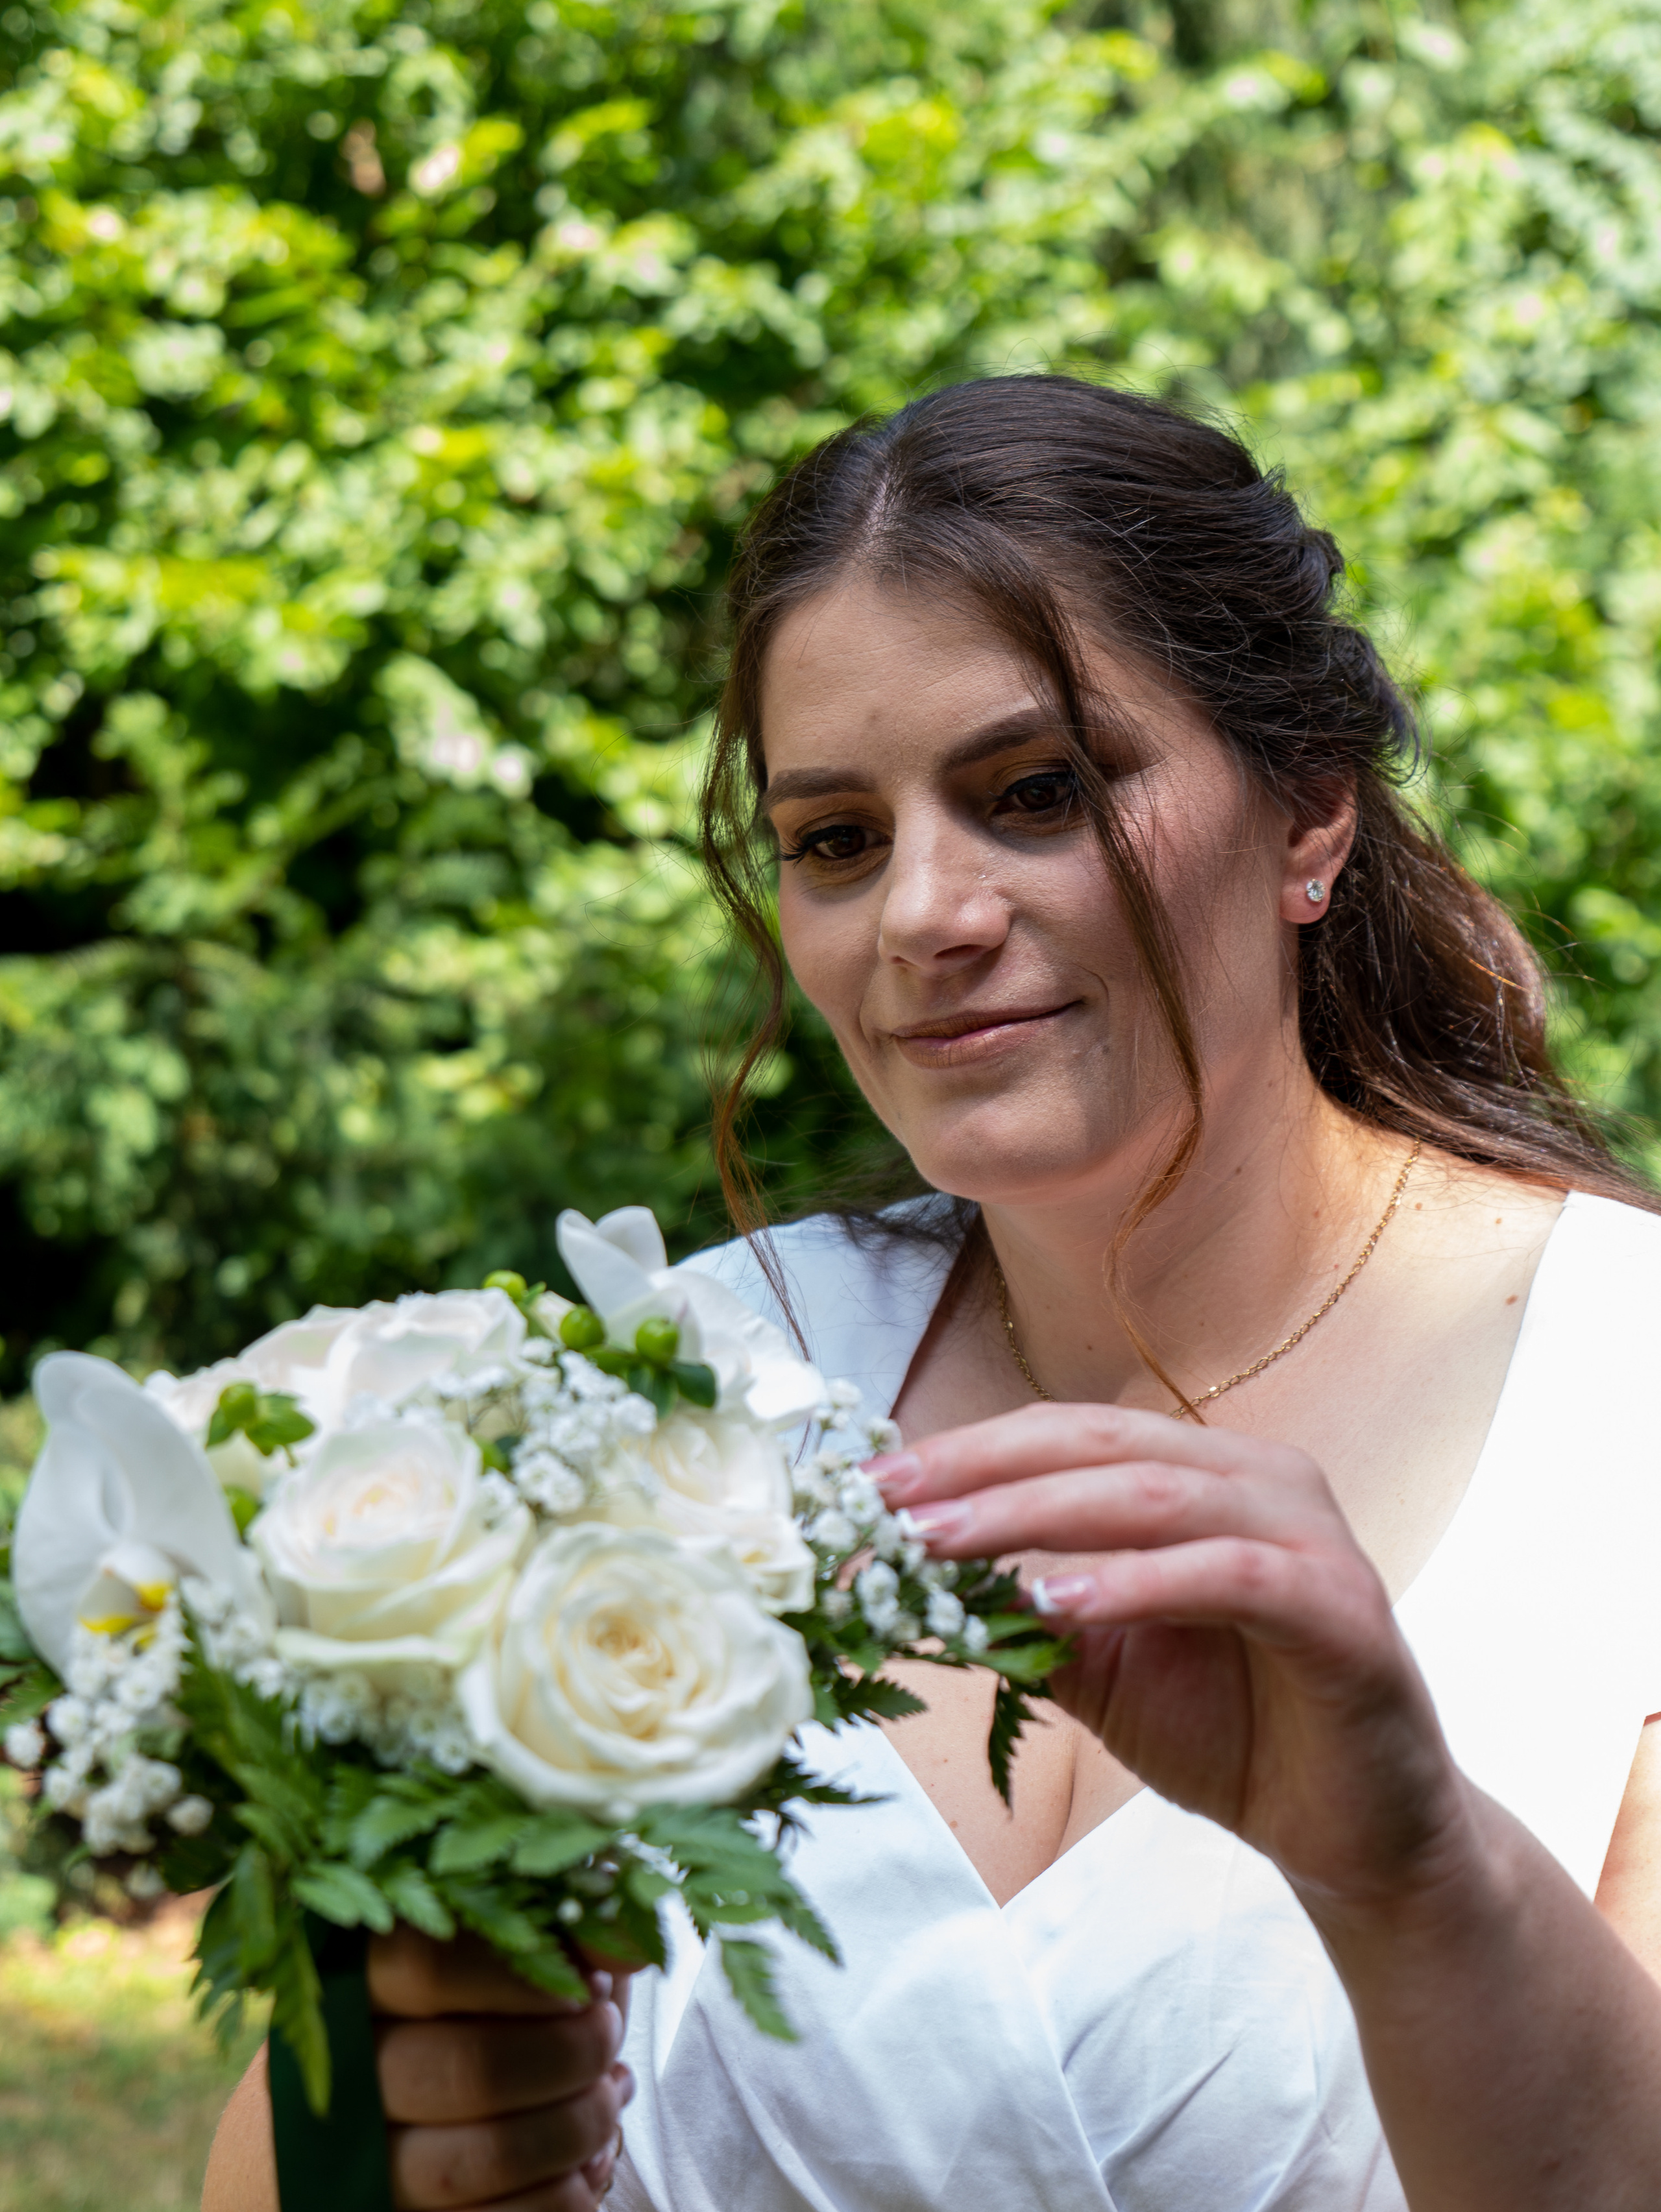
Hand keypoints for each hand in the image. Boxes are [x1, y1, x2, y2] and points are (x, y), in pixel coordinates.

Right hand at [370, 1925, 634, 2211]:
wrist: (465, 2092)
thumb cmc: (502, 2004)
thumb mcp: (529, 1950)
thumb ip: (570, 1933)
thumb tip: (625, 1948)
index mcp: (367, 1979)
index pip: (426, 1967)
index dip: (524, 1978)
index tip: (588, 1986)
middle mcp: (354, 2071)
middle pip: (463, 2069)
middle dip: (568, 2057)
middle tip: (607, 2036)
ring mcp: (370, 2159)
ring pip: (469, 2161)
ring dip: (572, 2131)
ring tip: (608, 2098)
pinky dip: (560, 2198)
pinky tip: (586, 2162)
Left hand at [871, 1403, 1475, 1916]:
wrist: (1354, 1840)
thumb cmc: (1230, 1734)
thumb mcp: (1100, 1667)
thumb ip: (1023, 1615)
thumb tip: (902, 1583)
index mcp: (1203, 1473)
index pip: (1066, 1436)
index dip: (966, 1453)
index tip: (869, 1488)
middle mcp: (1260, 1477)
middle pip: (1101, 1446)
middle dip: (983, 1471)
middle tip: (888, 1505)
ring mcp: (1310, 1535)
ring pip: (1156, 1495)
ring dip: (1039, 1515)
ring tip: (943, 1545)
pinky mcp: (1343, 1608)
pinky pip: (1232, 1572)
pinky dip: (1138, 1582)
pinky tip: (1058, 1601)